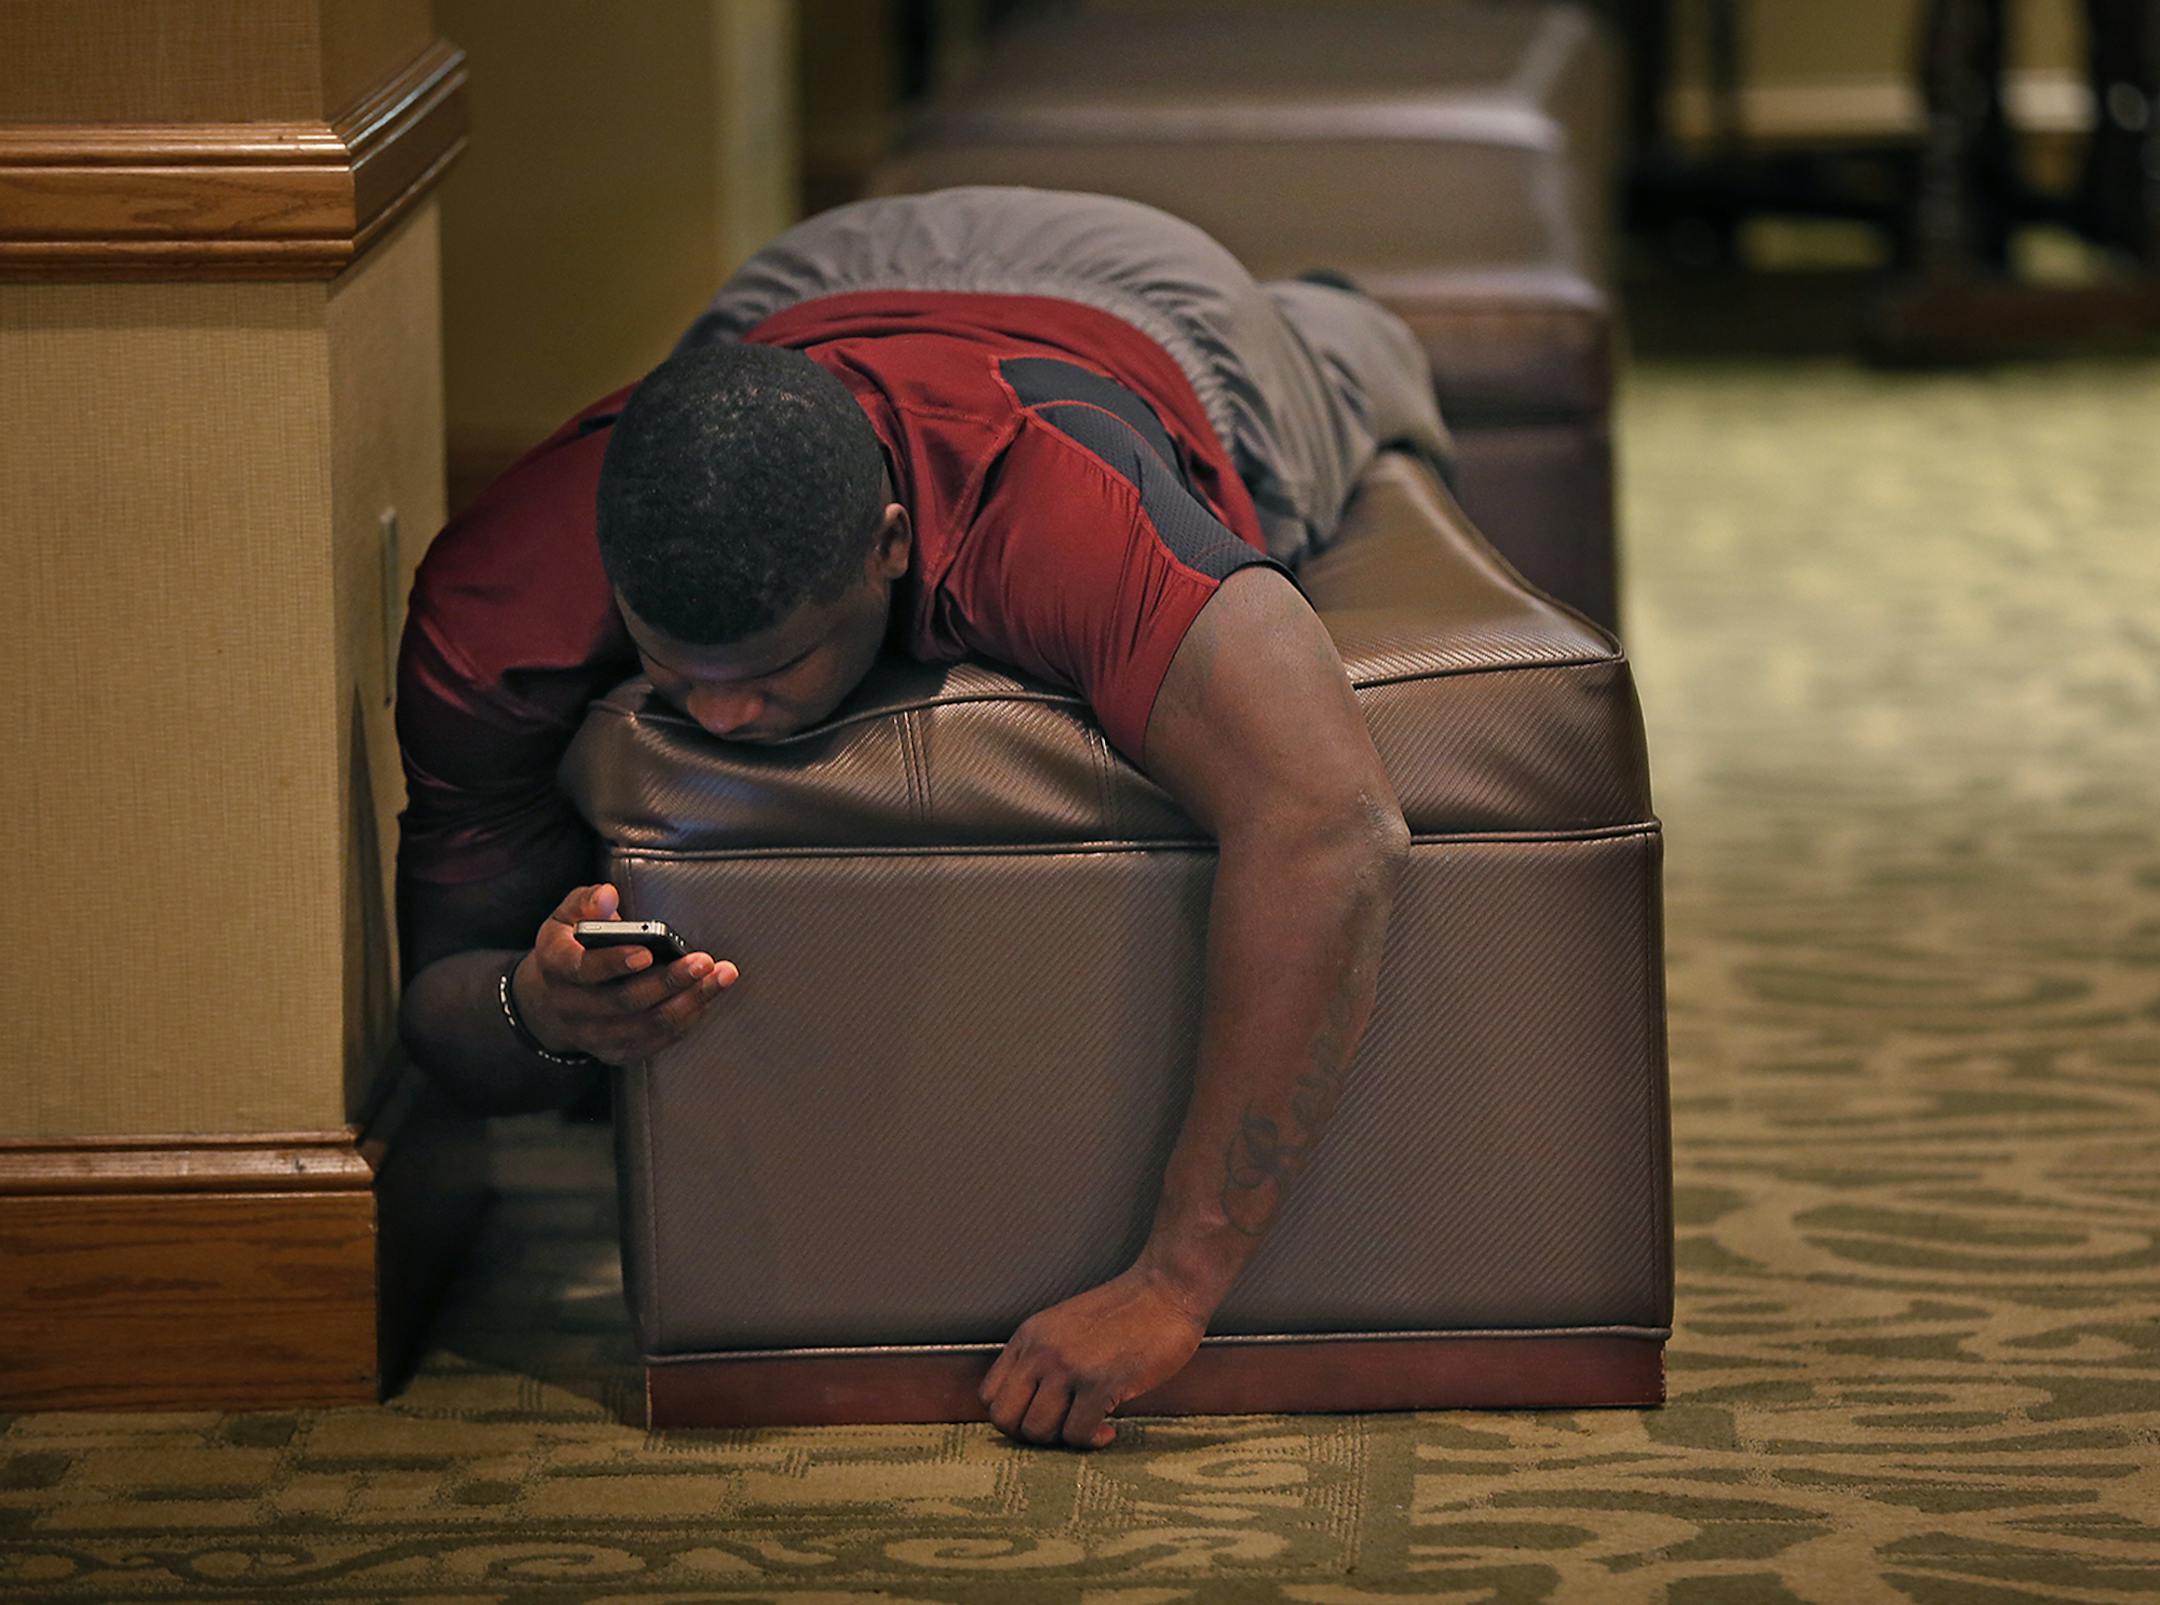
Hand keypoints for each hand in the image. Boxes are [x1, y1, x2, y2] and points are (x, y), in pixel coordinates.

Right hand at [513, 882, 737, 1063]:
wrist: (550, 1001)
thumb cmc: (569, 948)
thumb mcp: (566, 917)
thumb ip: (587, 902)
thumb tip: (608, 896)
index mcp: (557, 966)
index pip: (583, 969)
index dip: (615, 962)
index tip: (647, 952)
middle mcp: (571, 1007)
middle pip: (624, 1001)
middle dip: (669, 981)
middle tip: (703, 961)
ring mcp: (593, 1034)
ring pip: (646, 1025)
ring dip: (689, 1002)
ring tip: (719, 977)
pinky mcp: (615, 1052)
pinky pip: (656, 1041)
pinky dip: (686, 1019)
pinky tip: (705, 997)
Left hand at [979, 1266, 1208, 1448]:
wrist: (1166, 1291)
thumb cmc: (1124, 1310)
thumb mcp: (1066, 1325)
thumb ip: (1044, 1356)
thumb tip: (1032, 1404)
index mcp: (1029, 1336)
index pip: (989, 1395)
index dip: (1013, 1416)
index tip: (1041, 1416)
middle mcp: (1040, 1352)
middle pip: (1005, 1419)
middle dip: (1031, 1436)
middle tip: (1061, 1430)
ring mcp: (1068, 1367)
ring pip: (1038, 1431)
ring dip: (1063, 1440)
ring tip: (1088, 1428)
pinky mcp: (1100, 1383)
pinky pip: (1078, 1434)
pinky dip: (1092, 1441)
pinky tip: (1109, 1429)